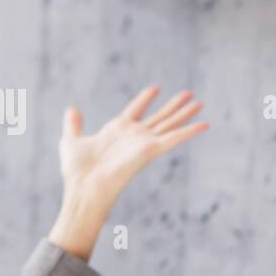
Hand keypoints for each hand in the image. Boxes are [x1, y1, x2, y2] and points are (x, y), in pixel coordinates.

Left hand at [47, 86, 207, 261]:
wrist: (83, 187)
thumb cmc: (76, 171)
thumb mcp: (71, 140)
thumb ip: (73, 124)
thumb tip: (71, 109)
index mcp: (116, 131)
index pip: (135, 109)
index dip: (145, 99)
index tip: (155, 87)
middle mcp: (133, 136)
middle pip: (158, 117)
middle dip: (173, 106)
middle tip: (189, 94)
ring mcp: (143, 143)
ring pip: (169, 124)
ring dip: (184, 113)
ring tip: (200, 102)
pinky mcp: (150, 151)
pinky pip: (174, 138)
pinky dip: (189, 131)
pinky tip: (204, 125)